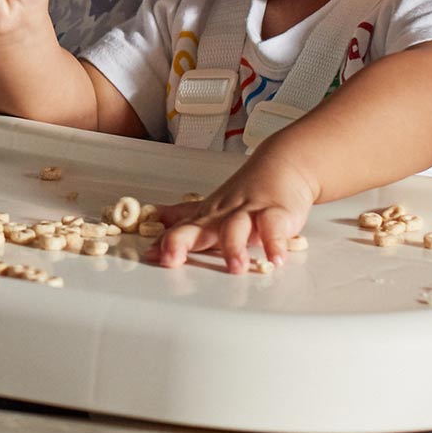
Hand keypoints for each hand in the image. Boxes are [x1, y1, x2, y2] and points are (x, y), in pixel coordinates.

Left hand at [147, 149, 321, 273]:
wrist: (281, 165)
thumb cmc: (246, 193)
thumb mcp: (210, 207)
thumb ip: (182, 217)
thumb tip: (153, 219)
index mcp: (207, 218)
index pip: (180, 230)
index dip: (164, 242)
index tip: (150, 255)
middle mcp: (223, 216)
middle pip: (198, 227)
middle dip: (181, 241)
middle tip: (170, 258)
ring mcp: (249, 213)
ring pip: (236, 228)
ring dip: (234, 247)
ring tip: (235, 267)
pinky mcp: (276, 214)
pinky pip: (273, 228)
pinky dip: (275, 243)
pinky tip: (274, 258)